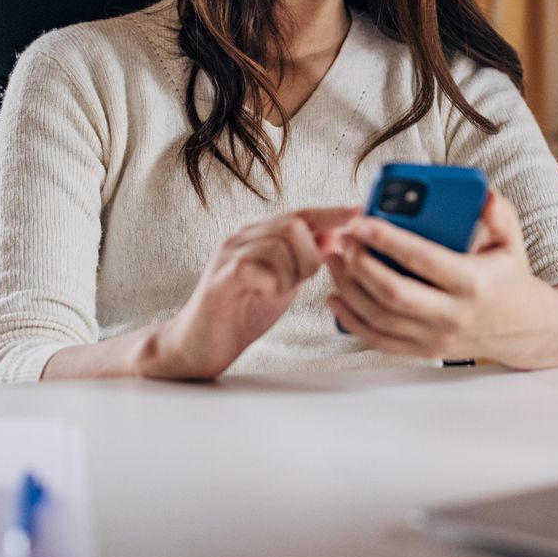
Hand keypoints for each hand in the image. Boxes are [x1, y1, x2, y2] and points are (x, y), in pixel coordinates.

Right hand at [145, 206, 358, 379]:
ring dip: (289, 273)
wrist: (199, 345)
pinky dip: (270, 283)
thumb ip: (304, 262)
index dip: (330, 213)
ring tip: (278, 291)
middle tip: (301, 280)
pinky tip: (265, 294)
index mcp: (259, 238)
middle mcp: (242, 240)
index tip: (358, 211)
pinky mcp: (220, 280)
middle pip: (293, 226)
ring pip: (277, 246)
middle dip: (310, 255)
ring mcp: (228, 257)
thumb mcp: (284, 284)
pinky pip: (254, 267)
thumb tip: (336, 238)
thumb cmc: (241, 313)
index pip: (301, 214)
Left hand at [324, 189, 557, 368]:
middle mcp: (453, 315)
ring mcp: (436, 338)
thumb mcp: (512, 243)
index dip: (387, 240)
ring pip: (380, 317)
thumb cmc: (509, 279)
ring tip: (334, 260)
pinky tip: (336, 298)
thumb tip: (482, 193)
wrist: (524, 328)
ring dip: (349, 289)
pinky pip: (379, 340)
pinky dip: (352, 321)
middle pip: (393, 293)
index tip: (362, 222)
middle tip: (343, 240)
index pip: (422, 260)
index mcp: (473, 283)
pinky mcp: (424, 351)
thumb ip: (499, 214)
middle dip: (360, 264)